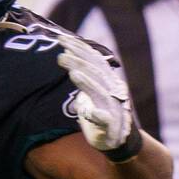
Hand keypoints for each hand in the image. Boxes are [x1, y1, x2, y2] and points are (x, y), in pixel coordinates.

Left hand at [56, 32, 134, 151]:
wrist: (118, 139)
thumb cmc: (100, 110)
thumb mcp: (90, 90)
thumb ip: (81, 74)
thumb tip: (64, 54)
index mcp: (108, 80)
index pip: (94, 60)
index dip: (80, 48)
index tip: (62, 38)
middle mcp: (113, 91)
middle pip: (96, 73)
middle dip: (79, 62)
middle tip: (60, 54)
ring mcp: (113, 109)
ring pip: (100, 93)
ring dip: (87, 83)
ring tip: (73, 74)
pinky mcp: (111, 127)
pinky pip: (105, 120)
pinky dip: (98, 116)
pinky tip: (89, 112)